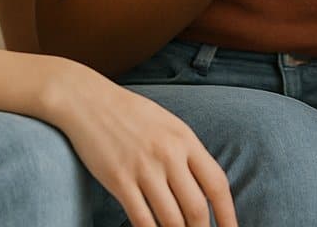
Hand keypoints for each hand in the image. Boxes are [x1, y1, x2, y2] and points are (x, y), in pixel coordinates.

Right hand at [52, 65, 236, 226]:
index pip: (217, 184)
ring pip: (170, 219)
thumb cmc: (131, 114)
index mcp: (186, 140)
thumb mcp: (169, 126)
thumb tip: (206, 188)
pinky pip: (140, 219)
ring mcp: (143, 169)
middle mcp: (169, 155)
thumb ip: (188, 154)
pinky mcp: (118, 180)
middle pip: (196, 208)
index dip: (228, 215)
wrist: (88, 101)